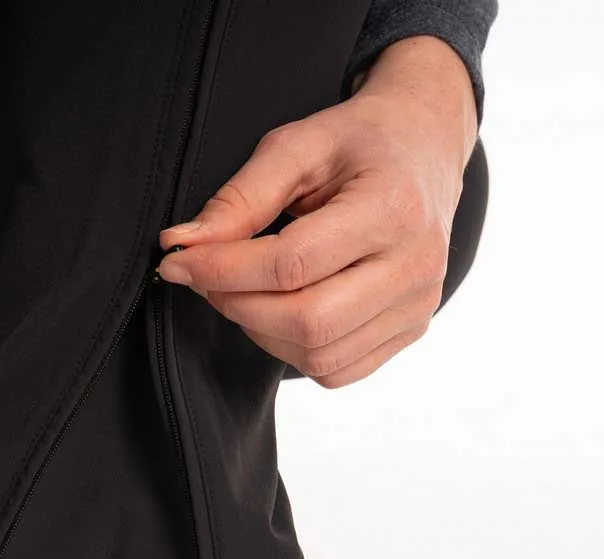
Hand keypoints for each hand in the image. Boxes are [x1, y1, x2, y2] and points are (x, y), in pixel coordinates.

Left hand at [157, 36, 477, 387]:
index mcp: (393, 208)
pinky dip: (293, 351)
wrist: (425, 149)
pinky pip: (336, 370)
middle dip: (238, 305)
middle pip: (307, 321)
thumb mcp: (297, 147)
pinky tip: (281, 311)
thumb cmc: (358, 143)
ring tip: (243, 291)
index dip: (223, 270)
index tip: (178, 262)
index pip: (292, 264)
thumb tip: (182, 247)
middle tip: (206, 279)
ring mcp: (418, 306)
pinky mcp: (410, 331)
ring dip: (260, 331)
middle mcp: (416, 266)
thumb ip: (239, 198)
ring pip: (318, 355)